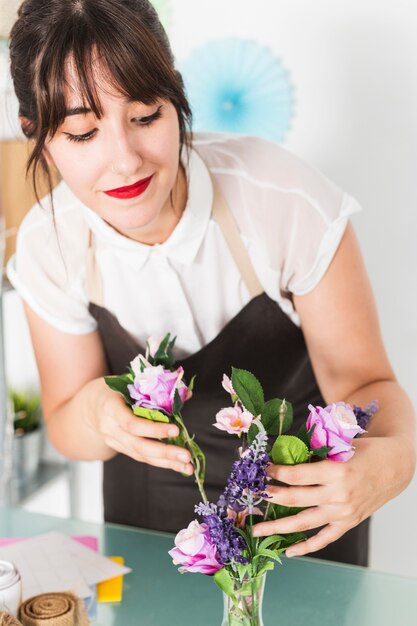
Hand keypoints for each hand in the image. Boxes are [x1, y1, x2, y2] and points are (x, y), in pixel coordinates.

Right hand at [84, 378, 193, 474]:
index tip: (175, 430)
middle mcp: (109, 427)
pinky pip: (140, 456)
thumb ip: (155, 388)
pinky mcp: (119, 448)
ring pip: (140, 455)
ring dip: (166, 462)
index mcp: (110, 407)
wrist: (90, 404)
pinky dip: (160, 461)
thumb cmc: (114, 388)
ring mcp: (113, 440)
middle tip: (186, 455)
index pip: (131, 423)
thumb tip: (186, 393)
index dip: (153, 429)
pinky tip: (177, 464)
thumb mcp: (129, 382)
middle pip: (137, 444)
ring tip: (187, 466)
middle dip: (164, 452)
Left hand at [252, 436, 413, 556]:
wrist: (395, 466)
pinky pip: (324, 539)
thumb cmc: (366, 450)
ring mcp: (343, 512)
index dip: (276, 472)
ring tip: (258, 530)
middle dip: (270, 497)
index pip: (296, 475)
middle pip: (295, 499)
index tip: (263, 469)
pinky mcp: (348, 522)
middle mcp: (338, 494)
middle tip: (254, 495)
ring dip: (278, 527)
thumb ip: (316, 452)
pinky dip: (306, 547)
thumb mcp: (341, 445)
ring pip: (304, 522)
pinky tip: (289, 551)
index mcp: (335, 471)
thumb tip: (285, 455)